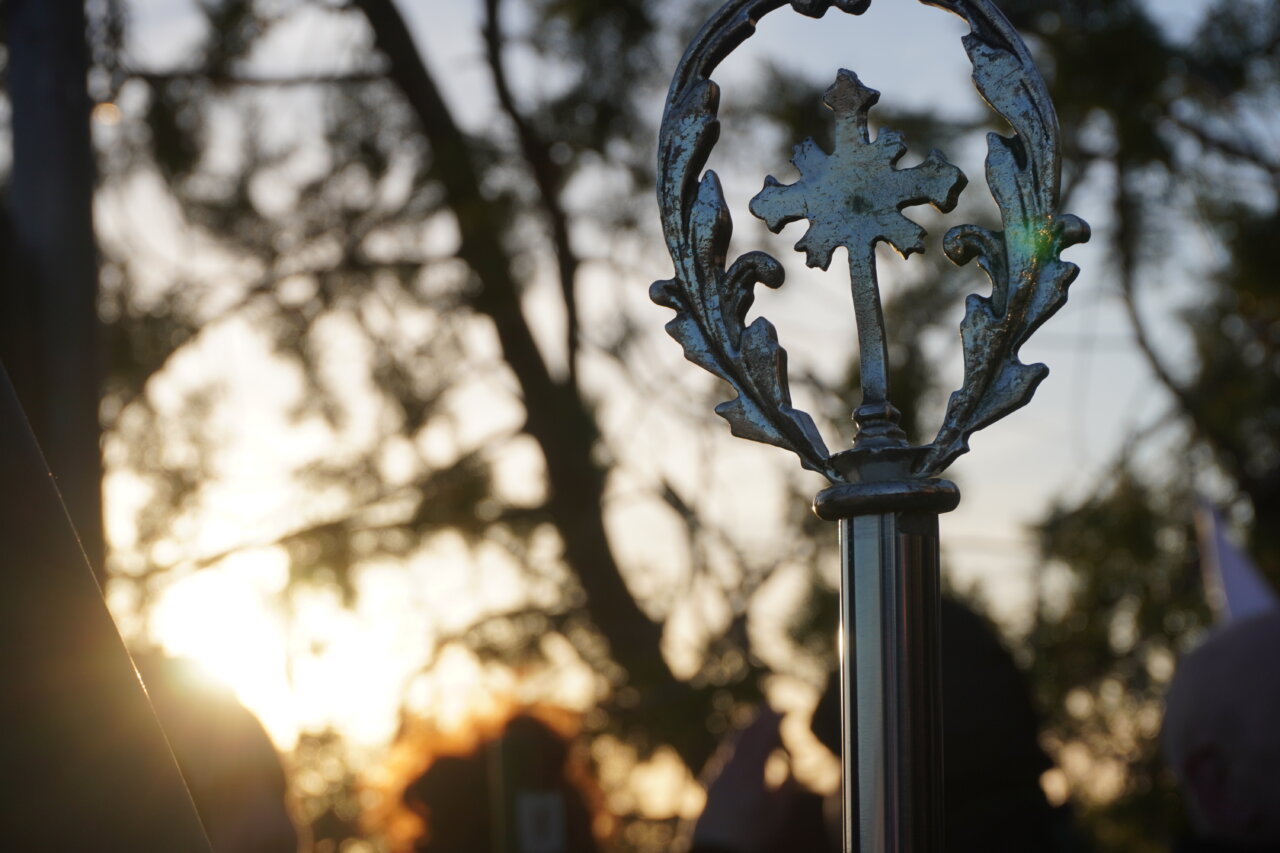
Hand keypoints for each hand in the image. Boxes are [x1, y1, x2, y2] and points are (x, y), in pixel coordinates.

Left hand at [690, 707, 795, 852]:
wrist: (715, 850)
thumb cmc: (750, 837)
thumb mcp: (776, 816)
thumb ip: (784, 788)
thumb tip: (785, 765)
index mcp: (752, 775)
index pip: (765, 738)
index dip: (775, 721)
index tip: (785, 710)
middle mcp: (732, 769)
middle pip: (747, 735)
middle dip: (760, 718)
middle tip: (771, 705)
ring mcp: (718, 774)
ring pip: (733, 743)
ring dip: (746, 727)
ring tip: (755, 717)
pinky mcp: (708, 782)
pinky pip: (724, 754)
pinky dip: (735, 743)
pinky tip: (738, 743)